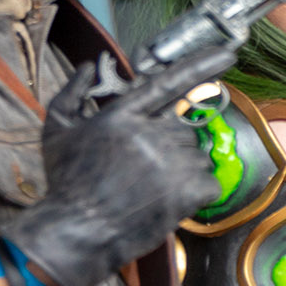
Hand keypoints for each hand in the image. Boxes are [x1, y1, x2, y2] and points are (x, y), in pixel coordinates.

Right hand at [1, 74, 223, 285]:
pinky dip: (195, 190)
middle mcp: (152, 134)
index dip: (202, 65)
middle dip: (169, 143)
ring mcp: (173, 163)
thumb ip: (72, 92)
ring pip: (196, 153)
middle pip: (182, 126)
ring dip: (180, 166)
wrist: (78, 232)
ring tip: (148, 186)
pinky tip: (166, 198)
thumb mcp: (57, 130)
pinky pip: (209, 180)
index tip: (228, 54)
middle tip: (143, 168)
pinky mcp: (189, 191)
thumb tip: (88, 67)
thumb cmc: (66, 182)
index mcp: (124, 115)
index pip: (171, 82)